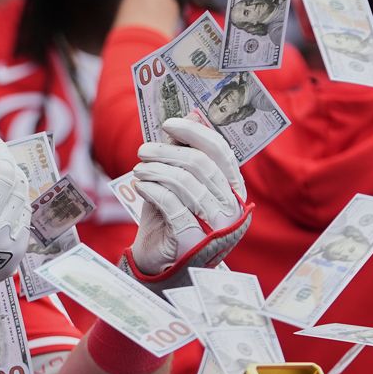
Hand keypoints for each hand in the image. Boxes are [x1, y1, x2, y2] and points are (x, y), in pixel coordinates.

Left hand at [130, 117, 248, 276]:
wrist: (157, 260)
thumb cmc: (170, 218)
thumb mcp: (176, 182)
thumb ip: (184, 152)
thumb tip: (192, 113)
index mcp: (233, 190)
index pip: (221, 152)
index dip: (195, 133)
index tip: (168, 124)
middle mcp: (231, 209)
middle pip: (201, 165)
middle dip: (168, 152)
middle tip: (143, 150)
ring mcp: (217, 228)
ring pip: (186, 183)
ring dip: (157, 170)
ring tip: (139, 169)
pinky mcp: (194, 241)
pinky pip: (172, 204)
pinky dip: (153, 190)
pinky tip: (142, 187)